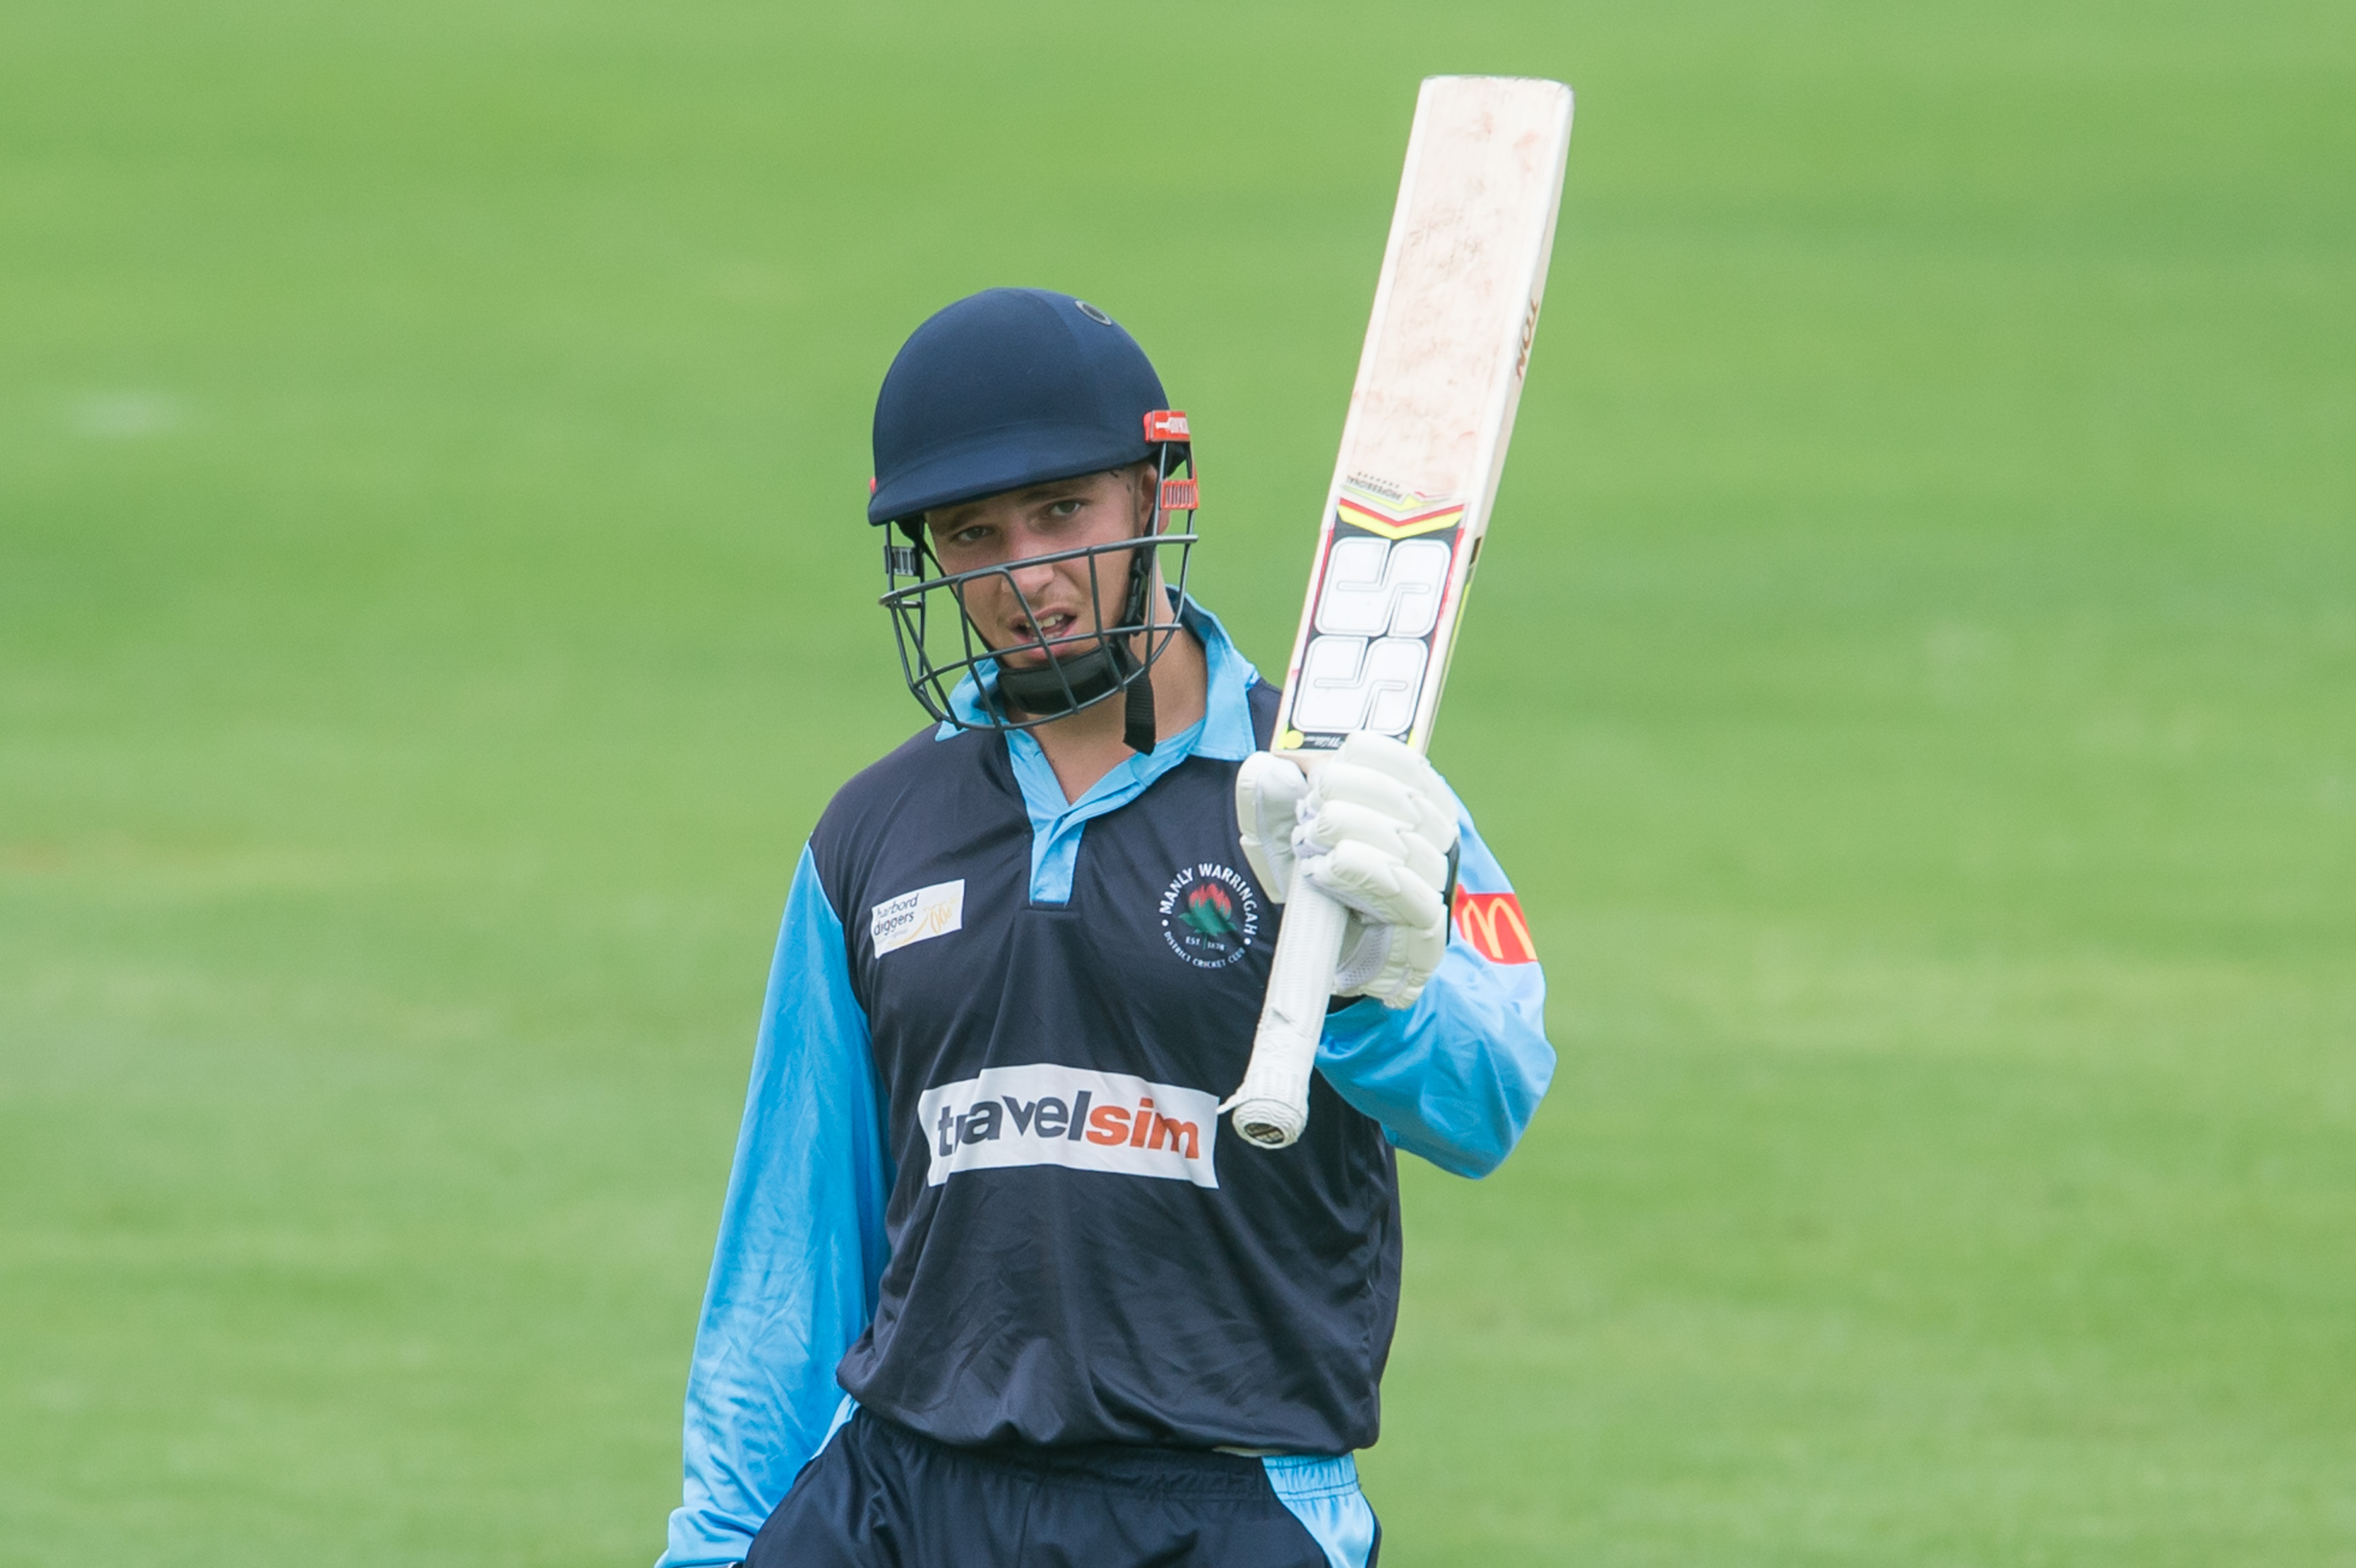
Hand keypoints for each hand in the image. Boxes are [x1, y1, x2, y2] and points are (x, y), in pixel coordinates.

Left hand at [1235, 733, 1459, 1007]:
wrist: (1327, 960)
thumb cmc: (1316, 887)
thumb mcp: (1287, 836)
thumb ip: (1274, 798)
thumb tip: (1271, 769)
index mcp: (1416, 807)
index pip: (1409, 765)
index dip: (1365, 759)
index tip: (1320, 771)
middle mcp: (1437, 842)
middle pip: (1407, 799)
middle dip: (1346, 796)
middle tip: (1308, 812)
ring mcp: (1437, 886)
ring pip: (1405, 843)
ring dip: (1346, 833)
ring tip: (1309, 843)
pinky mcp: (1427, 930)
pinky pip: (1405, 892)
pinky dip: (1359, 871)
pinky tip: (1324, 870)